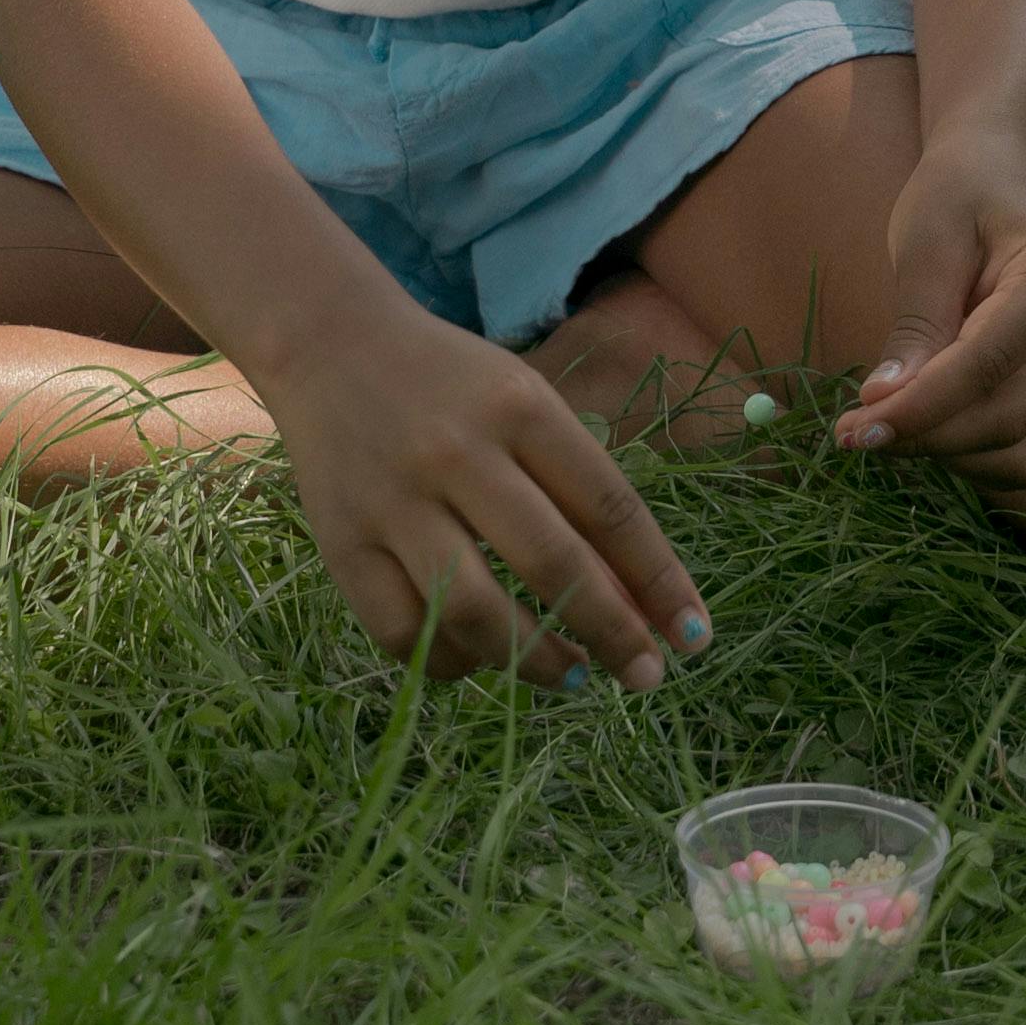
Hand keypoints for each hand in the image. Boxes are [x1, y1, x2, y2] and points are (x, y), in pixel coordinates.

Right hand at [267, 290, 709, 690]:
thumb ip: (578, 488)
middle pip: (552, 563)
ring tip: (572, 675)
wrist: (332, 349)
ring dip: (535, 660)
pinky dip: (451, 662)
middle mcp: (459, 454)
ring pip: (475, 612)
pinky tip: (480, 658)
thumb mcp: (526, 406)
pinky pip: (405, 634)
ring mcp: (394, 504)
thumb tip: (639, 597)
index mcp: (520, 408)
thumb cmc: (454, 385)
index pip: (608, 506)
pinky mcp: (342, 547)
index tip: (693, 636)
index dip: (658, 580)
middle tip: (645, 675)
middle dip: (612, 632)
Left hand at [839, 128, 1025, 495]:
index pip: (986, 365)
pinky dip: (970, 455)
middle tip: (852, 432)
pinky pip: (1023, 455)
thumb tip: (883, 402)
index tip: (854, 428)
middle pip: (1005, 419)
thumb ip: (914, 322)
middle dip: (925, 437)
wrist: (1000, 174)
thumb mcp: (926, 239)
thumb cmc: (960, 192)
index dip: (919, 408)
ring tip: (887, 421)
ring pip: (1019, 455)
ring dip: (947, 454)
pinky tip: (926, 423)